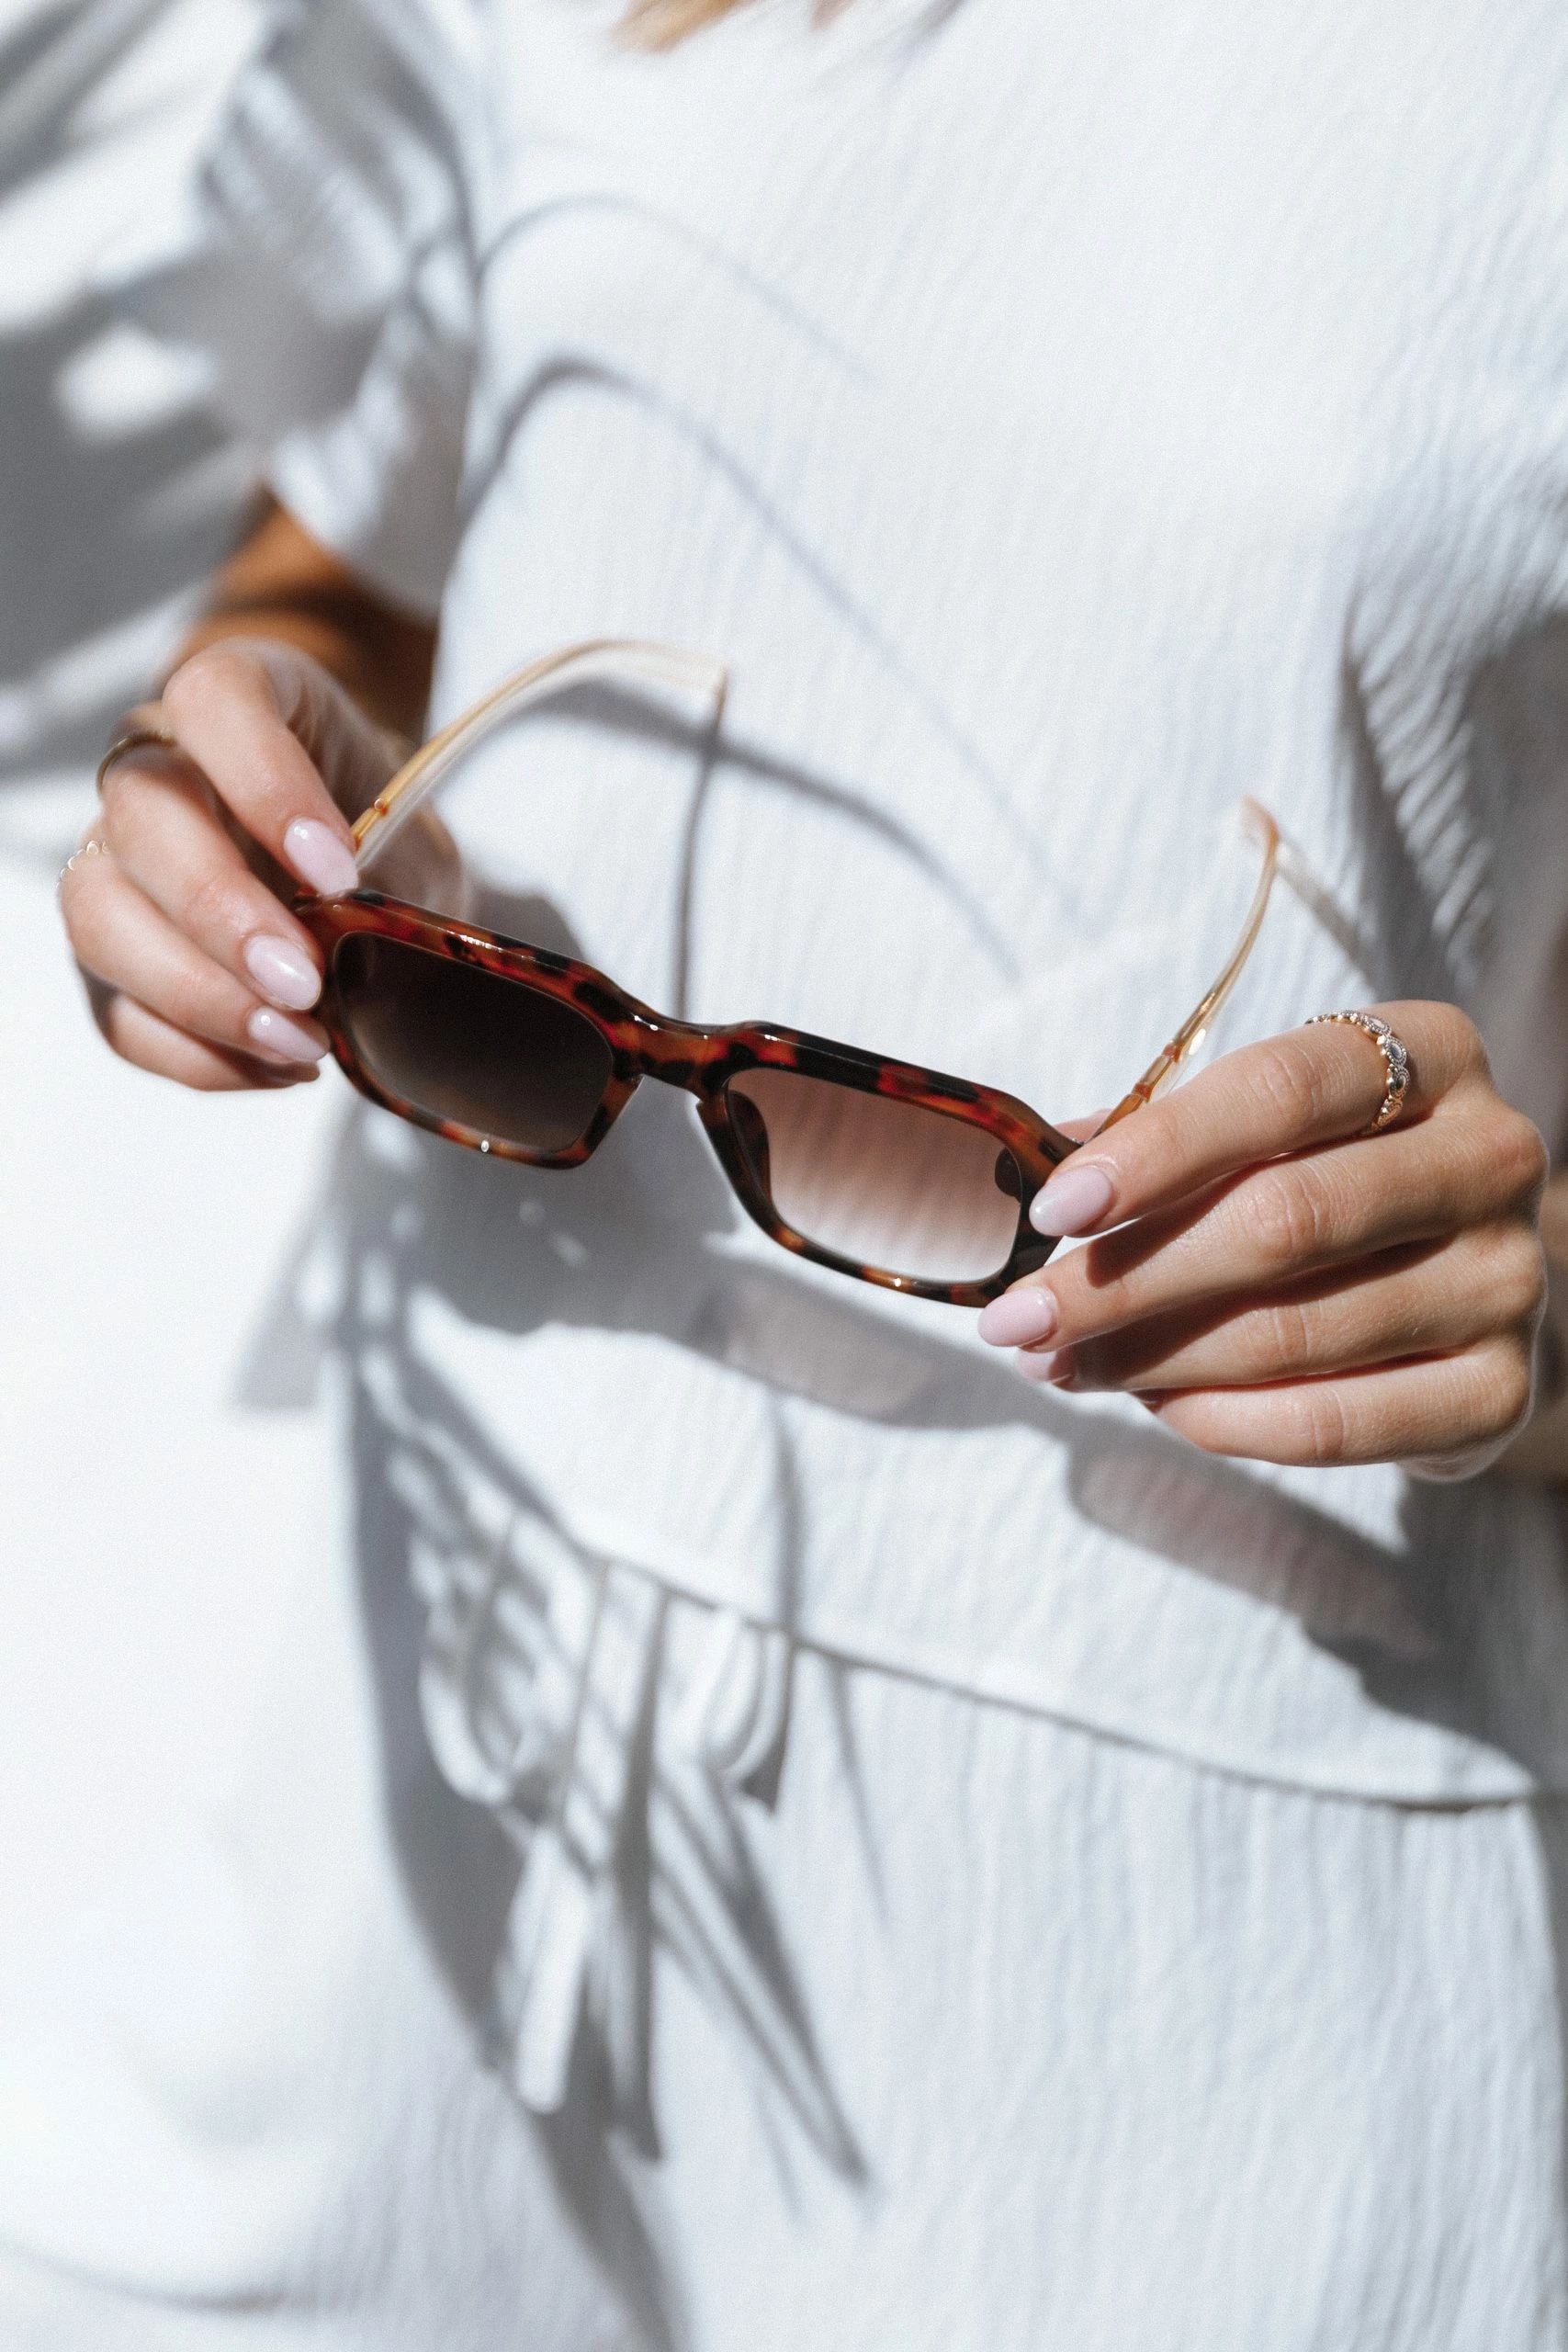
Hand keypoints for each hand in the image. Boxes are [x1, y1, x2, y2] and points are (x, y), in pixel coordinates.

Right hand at [60, 639, 447, 1090]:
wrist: (364, 856)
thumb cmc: (381, 825)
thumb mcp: (414, 831)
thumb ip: (390, 872)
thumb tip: (369, 958)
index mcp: (235, 697)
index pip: (214, 701)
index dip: (265, 784)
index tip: (337, 869)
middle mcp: (153, 766)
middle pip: (140, 818)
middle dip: (221, 914)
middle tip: (305, 981)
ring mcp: (115, 858)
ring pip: (100, 917)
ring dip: (198, 996)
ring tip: (298, 1041)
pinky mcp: (113, 955)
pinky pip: (119, 1011)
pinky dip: (197, 1054)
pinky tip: (277, 1064)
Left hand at [977, 1004, 1549, 1479]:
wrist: (1464, 1277)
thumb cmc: (1332, 1176)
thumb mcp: (1264, 1128)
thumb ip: (1157, 1139)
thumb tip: (1021, 1177)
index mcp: (1429, 1056)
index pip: (1277, 1092)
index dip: (1155, 1152)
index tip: (1051, 1211)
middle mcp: (1490, 1156)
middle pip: (1281, 1222)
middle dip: (1124, 1281)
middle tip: (1019, 1319)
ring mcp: (1508, 1279)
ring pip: (1292, 1333)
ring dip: (1148, 1360)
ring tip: (1059, 1363)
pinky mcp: (1499, 1392)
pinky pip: (1331, 1426)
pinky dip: (1219, 1420)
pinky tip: (1151, 1404)